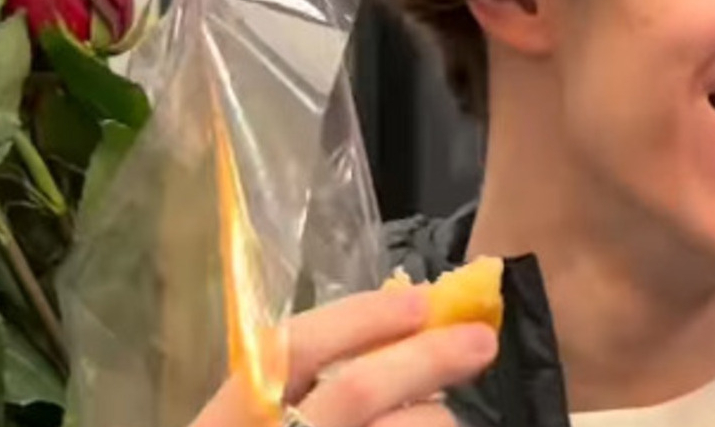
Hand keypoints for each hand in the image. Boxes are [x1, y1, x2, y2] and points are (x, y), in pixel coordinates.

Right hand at [191, 286, 498, 426]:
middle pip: (357, 390)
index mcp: (233, 418)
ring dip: (437, 422)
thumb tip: (403, 328)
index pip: (297, 348)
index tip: (420, 300)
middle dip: (428, 358)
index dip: (361, 318)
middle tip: (481, 342)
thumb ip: (311, 390)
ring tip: (446, 421)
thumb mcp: (259, 425)